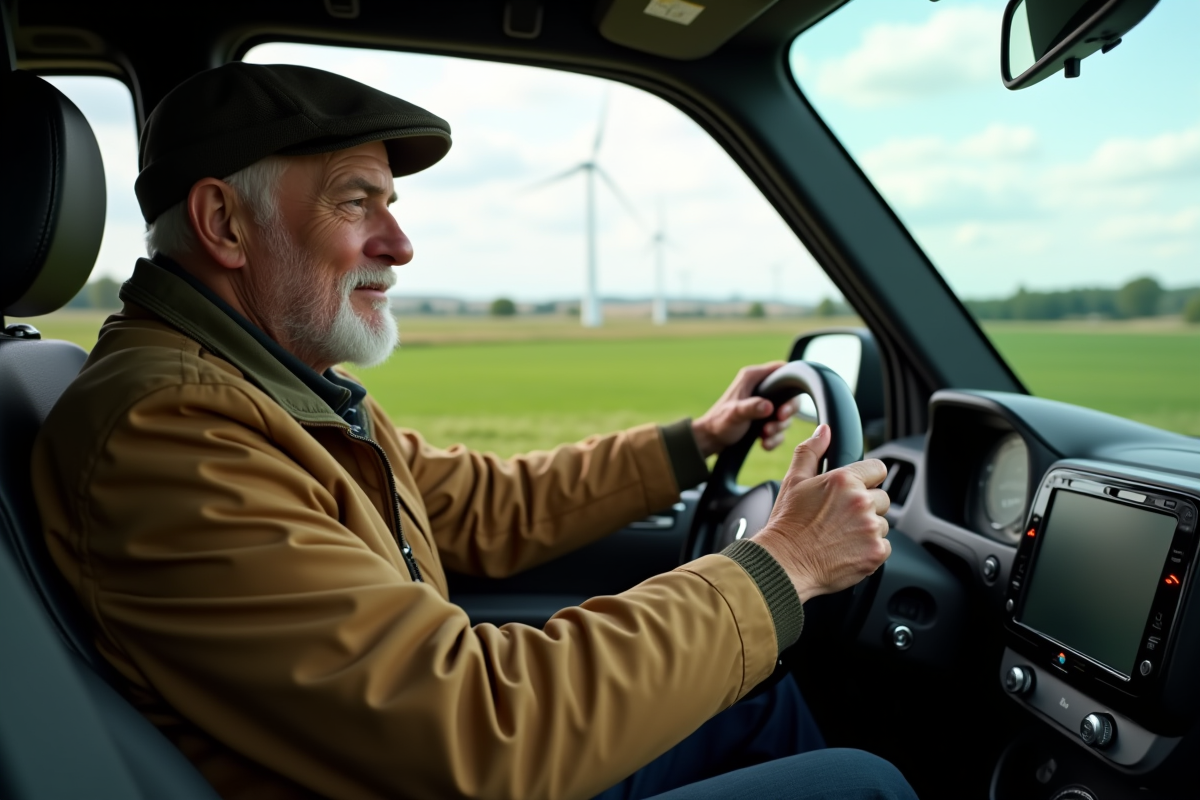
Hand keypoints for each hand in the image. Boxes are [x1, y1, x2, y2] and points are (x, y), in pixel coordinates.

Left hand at [692, 362, 799, 458]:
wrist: (710, 440)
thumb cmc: (719, 422)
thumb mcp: (735, 413)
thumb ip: (751, 408)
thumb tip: (769, 407)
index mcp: (753, 378)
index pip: (781, 369)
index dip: (792, 380)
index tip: (790, 399)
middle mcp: (761, 389)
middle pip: (789, 395)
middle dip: (787, 410)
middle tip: (780, 418)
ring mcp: (764, 405)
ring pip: (785, 415)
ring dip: (779, 427)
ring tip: (765, 435)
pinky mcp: (765, 420)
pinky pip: (779, 428)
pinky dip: (775, 438)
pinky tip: (764, 444)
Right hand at [750, 424, 890, 603]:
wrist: (783, 564)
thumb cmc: (786, 524)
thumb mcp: (793, 481)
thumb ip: (811, 452)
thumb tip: (824, 432)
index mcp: (844, 480)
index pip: (878, 469)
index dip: (866, 479)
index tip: (855, 490)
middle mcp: (861, 502)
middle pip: (882, 498)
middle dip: (865, 507)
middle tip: (839, 519)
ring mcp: (871, 528)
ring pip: (882, 524)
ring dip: (867, 529)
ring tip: (840, 536)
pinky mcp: (876, 553)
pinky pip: (884, 546)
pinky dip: (869, 550)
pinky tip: (846, 551)